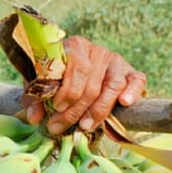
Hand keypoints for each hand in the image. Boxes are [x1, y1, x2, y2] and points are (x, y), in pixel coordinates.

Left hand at [23, 35, 146, 134]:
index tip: (56, 108)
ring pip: (112, 86)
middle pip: (91, 83)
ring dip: (99, 109)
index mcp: (73, 46)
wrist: (72, 70)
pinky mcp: (129, 71)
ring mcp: (114, 60)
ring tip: (85, 126)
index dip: (67, 91)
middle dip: (76, 109)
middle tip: (62, 126)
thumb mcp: (38, 82)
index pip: (76, 68)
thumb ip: (34, 97)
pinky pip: (137, 80)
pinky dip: (133, 91)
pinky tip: (124, 104)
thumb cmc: (53, 76)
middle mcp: (96, 50)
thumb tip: (34, 118)